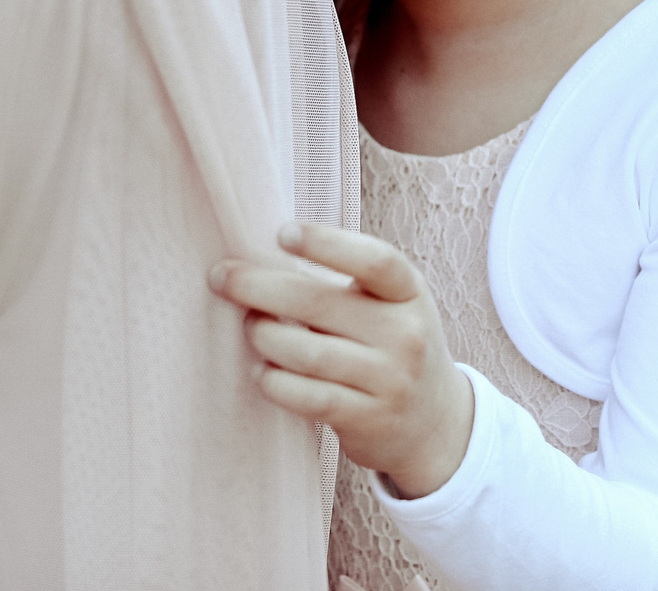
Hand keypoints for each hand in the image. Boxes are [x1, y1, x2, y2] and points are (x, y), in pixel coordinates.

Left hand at [209, 222, 475, 498]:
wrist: (434, 423)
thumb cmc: (395, 348)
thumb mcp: (393, 306)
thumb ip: (347, 286)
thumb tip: (262, 262)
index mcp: (410, 292)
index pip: (375, 260)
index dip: (327, 243)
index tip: (282, 233)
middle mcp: (404, 334)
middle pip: (322, 303)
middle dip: (261, 287)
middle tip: (222, 277)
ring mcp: (389, 380)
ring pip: (309, 353)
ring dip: (265, 336)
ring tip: (250, 327)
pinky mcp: (367, 419)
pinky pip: (309, 397)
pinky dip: (276, 382)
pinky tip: (262, 372)